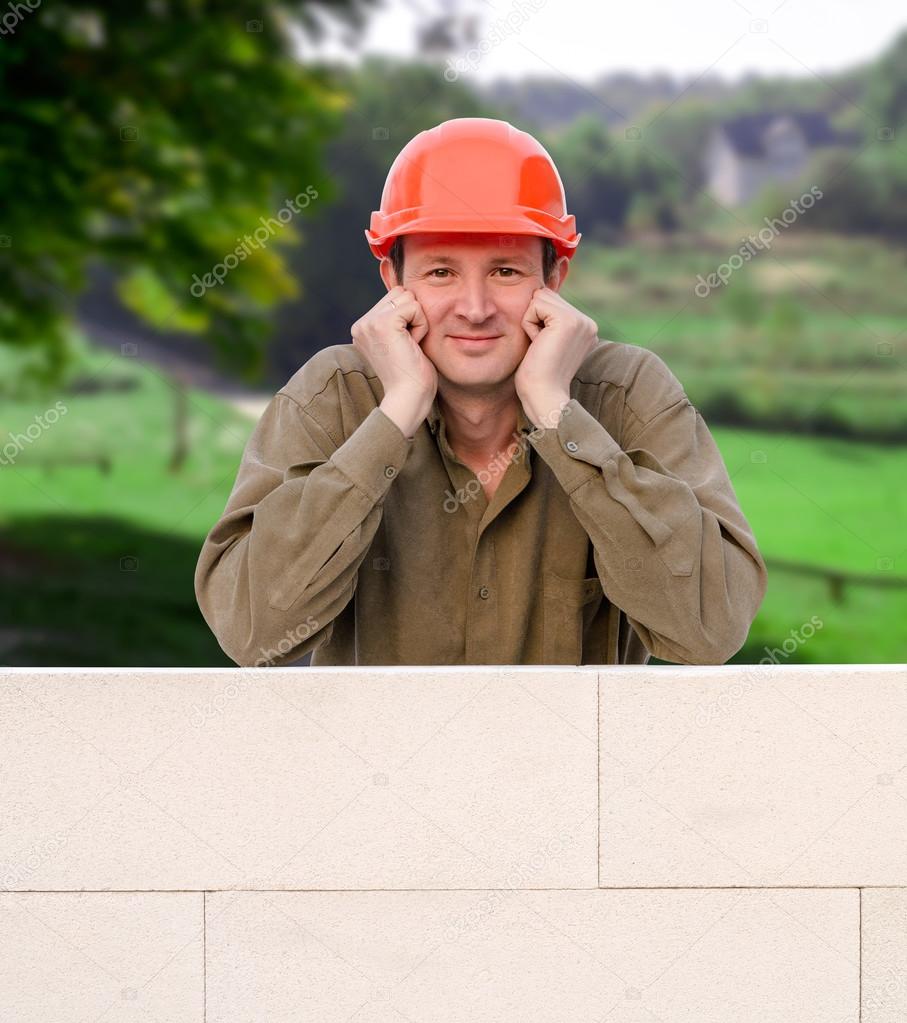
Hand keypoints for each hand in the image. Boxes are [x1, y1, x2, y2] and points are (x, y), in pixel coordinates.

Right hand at [351, 286, 437, 437]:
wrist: (408, 398)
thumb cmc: (412, 377)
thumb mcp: (400, 343)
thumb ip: (398, 321)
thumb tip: (407, 294)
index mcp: (362, 328)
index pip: (394, 298)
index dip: (409, 319)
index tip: (404, 347)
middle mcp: (361, 324)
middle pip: (400, 293)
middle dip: (413, 316)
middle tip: (408, 346)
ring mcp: (369, 322)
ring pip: (408, 297)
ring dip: (418, 321)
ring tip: (410, 346)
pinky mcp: (383, 323)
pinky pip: (415, 307)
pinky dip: (422, 326)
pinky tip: (413, 346)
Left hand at [515, 287, 598, 427]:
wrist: (544, 396)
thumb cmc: (538, 376)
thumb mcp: (547, 343)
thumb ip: (550, 322)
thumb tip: (538, 295)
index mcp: (585, 328)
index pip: (551, 302)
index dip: (538, 322)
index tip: (545, 348)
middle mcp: (587, 322)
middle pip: (545, 295)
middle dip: (534, 319)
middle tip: (541, 347)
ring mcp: (580, 320)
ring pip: (540, 297)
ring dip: (531, 321)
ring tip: (540, 345)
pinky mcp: (568, 320)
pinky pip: (535, 305)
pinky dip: (529, 324)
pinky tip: (538, 344)